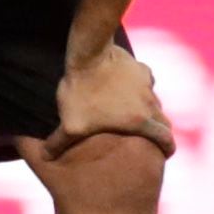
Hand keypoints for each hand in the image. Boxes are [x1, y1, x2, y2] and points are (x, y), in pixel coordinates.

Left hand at [50, 45, 173, 158]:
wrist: (89, 55)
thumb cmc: (81, 93)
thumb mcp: (70, 124)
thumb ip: (60, 143)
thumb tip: (46, 157)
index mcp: (141, 121)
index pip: (167, 139)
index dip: (167, 149)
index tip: (164, 153)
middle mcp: (150, 104)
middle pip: (163, 121)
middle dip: (158, 130)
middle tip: (149, 136)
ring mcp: (147, 85)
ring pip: (154, 101)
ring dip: (148, 109)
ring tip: (133, 114)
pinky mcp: (139, 69)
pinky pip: (145, 81)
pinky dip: (140, 88)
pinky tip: (124, 88)